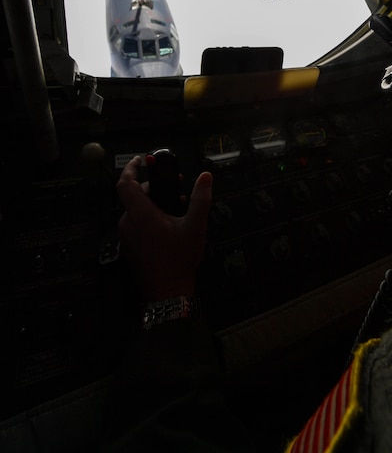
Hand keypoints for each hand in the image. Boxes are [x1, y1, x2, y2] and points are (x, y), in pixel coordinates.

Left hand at [117, 156, 212, 301]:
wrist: (167, 292)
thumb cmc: (179, 259)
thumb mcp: (195, 227)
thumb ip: (201, 199)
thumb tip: (206, 176)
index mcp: (140, 214)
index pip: (125, 183)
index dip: (131, 168)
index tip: (140, 160)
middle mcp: (129, 223)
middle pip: (135, 195)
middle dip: (154, 187)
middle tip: (175, 186)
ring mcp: (127, 236)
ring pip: (136, 210)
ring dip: (154, 203)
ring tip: (177, 206)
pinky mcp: (130, 246)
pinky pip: (137, 223)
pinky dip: (150, 216)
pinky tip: (169, 224)